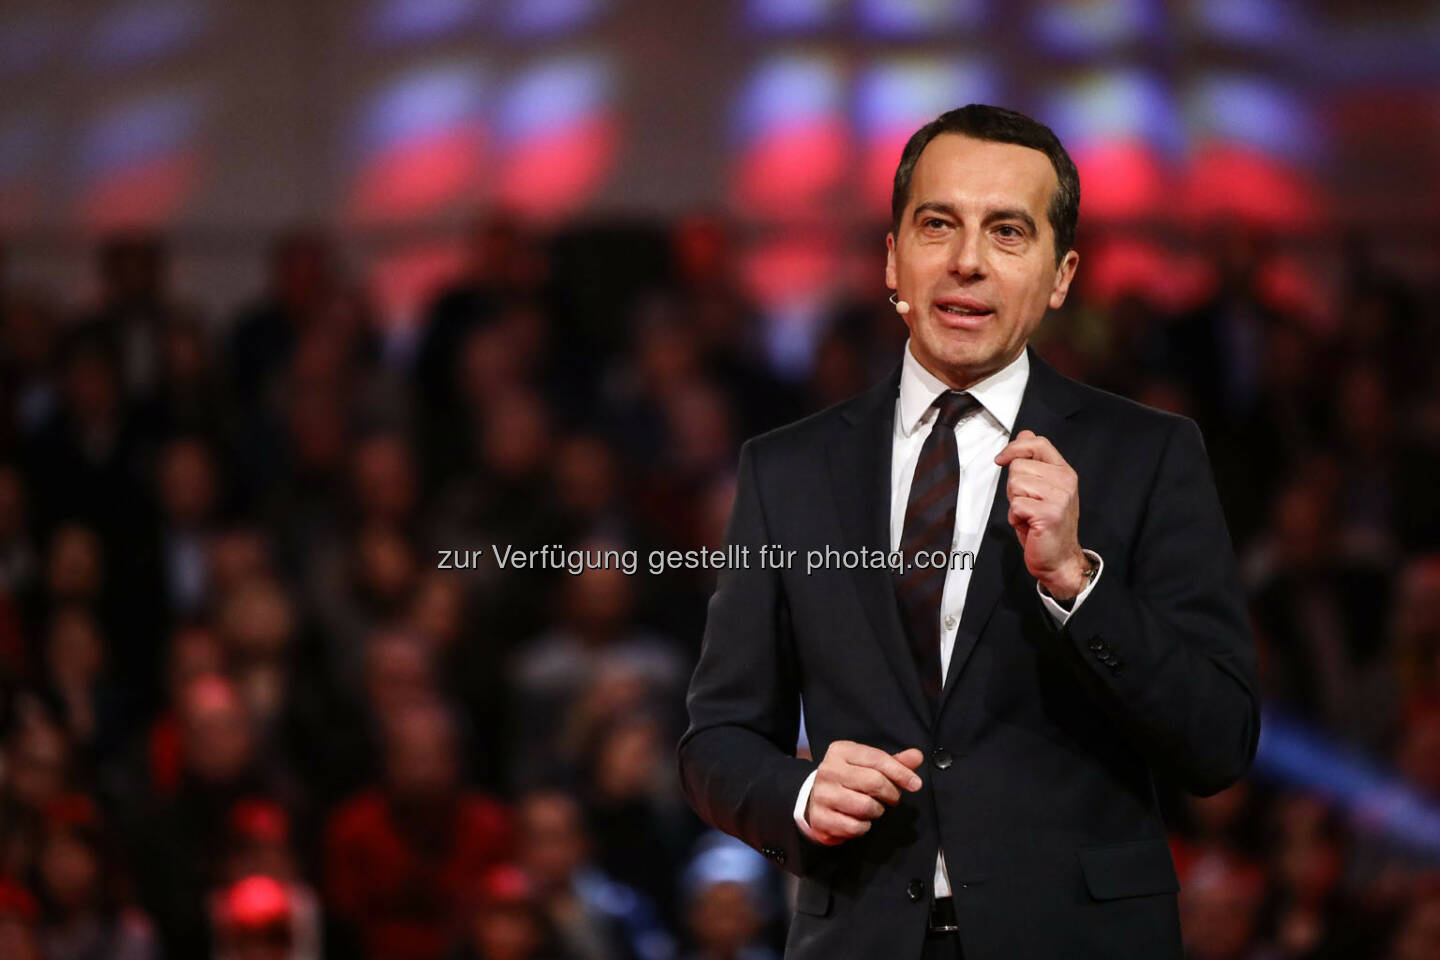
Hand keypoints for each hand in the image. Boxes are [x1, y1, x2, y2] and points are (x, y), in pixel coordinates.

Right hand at [804, 741, 923, 845]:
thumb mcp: (868, 765)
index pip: (877, 759)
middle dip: (890, 793)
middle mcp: (828, 770)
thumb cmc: (848, 779)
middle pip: (874, 782)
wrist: (814, 799)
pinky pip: (855, 826)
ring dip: (877, 811)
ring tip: (873, 808)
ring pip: (865, 806)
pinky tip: (859, 820)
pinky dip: (864, 827)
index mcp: (840, 751)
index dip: (901, 772)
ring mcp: (822, 795)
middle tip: (892, 798)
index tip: (916, 784)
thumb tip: (917, 756)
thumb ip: (894, 762)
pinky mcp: (820, 818)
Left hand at [995, 430, 1087, 599]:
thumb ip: (1034, 461)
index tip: (1001, 459)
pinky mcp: (1050, 513)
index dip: (1015, 448)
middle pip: (1018, 466)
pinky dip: (1015, 518)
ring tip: (1029, 514)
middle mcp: (1065, 481)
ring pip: (1015, 484)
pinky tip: (1029, 525)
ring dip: (1015, 502)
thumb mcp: (1041, 488)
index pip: (1038, 443)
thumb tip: (1025, 434)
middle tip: (1027, 504)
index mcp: (1064, 472)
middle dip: (1013, 486)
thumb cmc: (1046, 526)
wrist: (1059, 559)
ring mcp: (1059, 497)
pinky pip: (1016, 505)